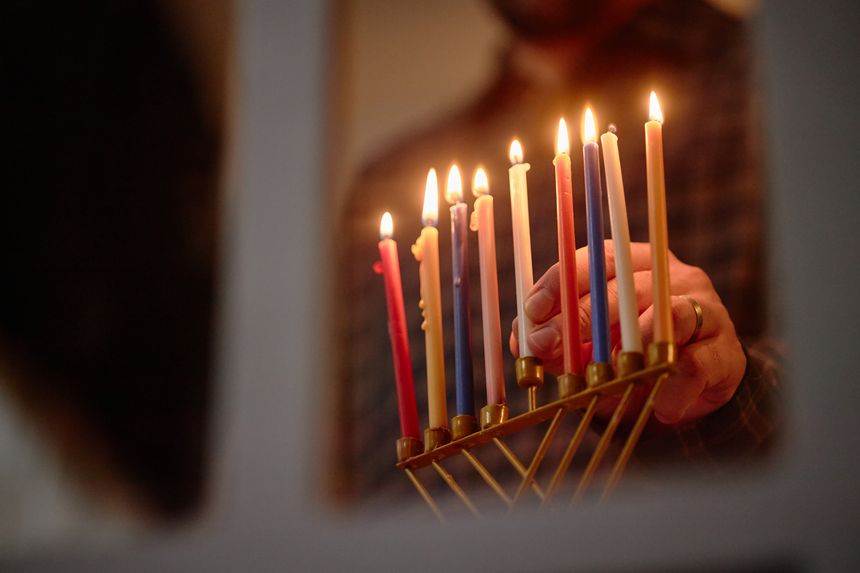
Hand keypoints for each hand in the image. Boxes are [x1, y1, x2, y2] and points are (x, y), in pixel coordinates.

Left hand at [510, 240, 745, 424]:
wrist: (694, 384)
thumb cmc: (632, 353)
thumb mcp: (587, 343)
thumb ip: (556, 338)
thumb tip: (523, 341)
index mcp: (632, 264)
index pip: (595, 257)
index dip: (561, 280)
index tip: (533, 310)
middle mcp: (668, 275)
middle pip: (622, 285)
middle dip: (579, 316)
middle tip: (549, 346)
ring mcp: (702, 307)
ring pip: (667, 313)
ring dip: (630, 346)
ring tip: (604, 372)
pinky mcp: (724, 348)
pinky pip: (697, 363)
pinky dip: (673, 385)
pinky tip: (658, 404)